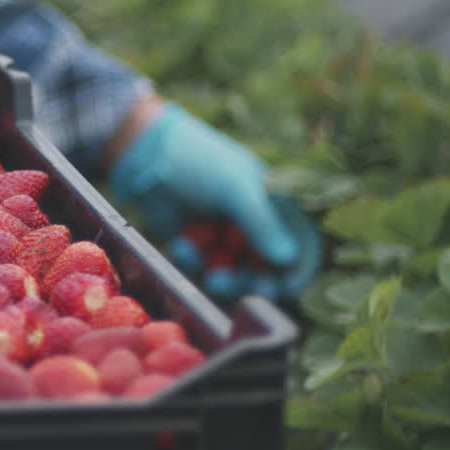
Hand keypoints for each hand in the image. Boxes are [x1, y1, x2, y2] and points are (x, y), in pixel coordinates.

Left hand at [110, 103, 318, 299]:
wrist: (147, 156)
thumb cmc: (200, 162)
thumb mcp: (235, 188)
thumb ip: (261, 223)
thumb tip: (287, 259)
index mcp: (277, 206)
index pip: (303, 245)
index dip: (300, 269)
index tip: (288, 288)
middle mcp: (256, 226)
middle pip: (269, 270)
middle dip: (256, 283)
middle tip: (246, 293)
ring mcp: (226, 238)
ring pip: (236, 276)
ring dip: (225, 280)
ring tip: (211, 276)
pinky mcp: (197, 246)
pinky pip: (203, 268)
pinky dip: (194, 261)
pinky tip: (182, 245)